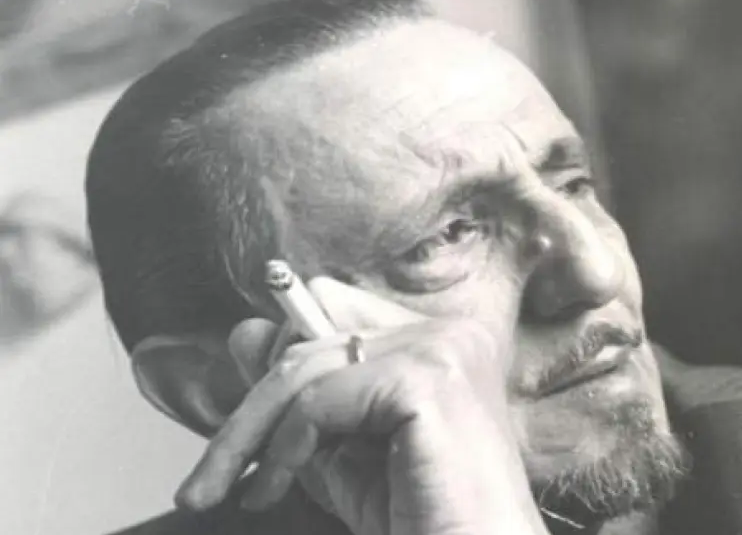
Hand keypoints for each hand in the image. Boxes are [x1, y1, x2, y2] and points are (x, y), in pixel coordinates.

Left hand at [175, 276, 548, 534]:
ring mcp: (442, 349)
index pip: (333, 311)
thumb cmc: (422, 520)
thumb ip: (304, 397)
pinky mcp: (427, 379)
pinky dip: (285, 448)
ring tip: (233, 489)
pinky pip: (320, 400)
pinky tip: (275, 489)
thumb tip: (247, 332)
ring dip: (252, 434)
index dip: (283, 361)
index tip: (244, 425)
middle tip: (209, 478)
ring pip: (305, 367)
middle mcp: (449, 332)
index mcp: (440, 341)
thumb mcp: (346, 452)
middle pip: (311, 337)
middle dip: (252, 409)